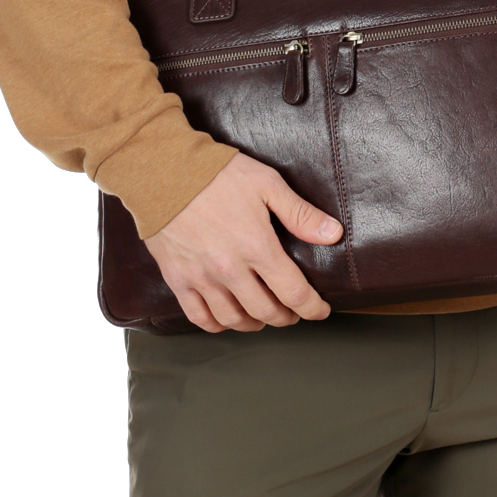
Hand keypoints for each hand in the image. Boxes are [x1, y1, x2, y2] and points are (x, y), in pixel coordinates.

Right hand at [144, 153, 341, 332]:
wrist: (163, 171)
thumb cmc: (217, 174)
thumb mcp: (267, 184)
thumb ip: (300, 213)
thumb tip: (333, 234)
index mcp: (256, 246)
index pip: (294, 293)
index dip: (313, 308)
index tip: (321, 311)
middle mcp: (230, 269)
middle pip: (266, 312)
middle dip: (286, 317)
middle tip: (294, 312)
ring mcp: (201, 277)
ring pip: (234, 320)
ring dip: (255, 323)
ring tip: (264, 315)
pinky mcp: (178, 279)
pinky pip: (199, 317)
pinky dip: (218, 325)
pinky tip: (229, 316)